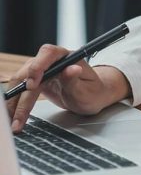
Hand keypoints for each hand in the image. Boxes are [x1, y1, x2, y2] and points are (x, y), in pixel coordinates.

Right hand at [6, 44, 131, 132]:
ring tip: (13, 121)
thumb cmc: (93, 91)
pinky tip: (13, 116)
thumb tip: (72, 69)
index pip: (48, 53)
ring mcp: (43, 70)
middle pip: (30, 70)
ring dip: (14, 101)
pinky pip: (21, 89)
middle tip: (18, 115)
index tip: (32, 84)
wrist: (93, 95)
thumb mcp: (87, 90)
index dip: (37, 66)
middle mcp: (53, 61)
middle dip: (21, 93)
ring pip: (21, 80)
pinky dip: (15, 102)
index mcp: (67, 57)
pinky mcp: (37, 81)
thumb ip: (75, 81)